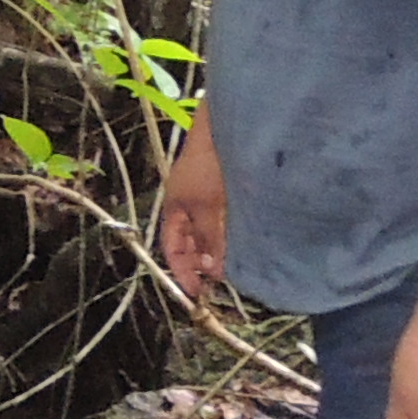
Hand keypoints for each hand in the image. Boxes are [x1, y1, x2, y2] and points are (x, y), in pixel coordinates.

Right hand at [157, 112, 228, 301]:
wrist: (230, 124)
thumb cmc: (209, 163)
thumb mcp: (206, 206)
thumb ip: (209, 238)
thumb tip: (213, 271)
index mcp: (174, 206)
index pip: (171, 248)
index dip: (180, 271)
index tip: (196, 293)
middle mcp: (189, 203)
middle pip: (191, 242)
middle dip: (202, 263)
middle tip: (220, 282)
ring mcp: (209, 196)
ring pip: (210, 232)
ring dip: (219, 250)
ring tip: (235, 266)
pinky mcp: (228, 190)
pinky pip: (226, 221)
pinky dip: (232, 234)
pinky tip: (245, 241)